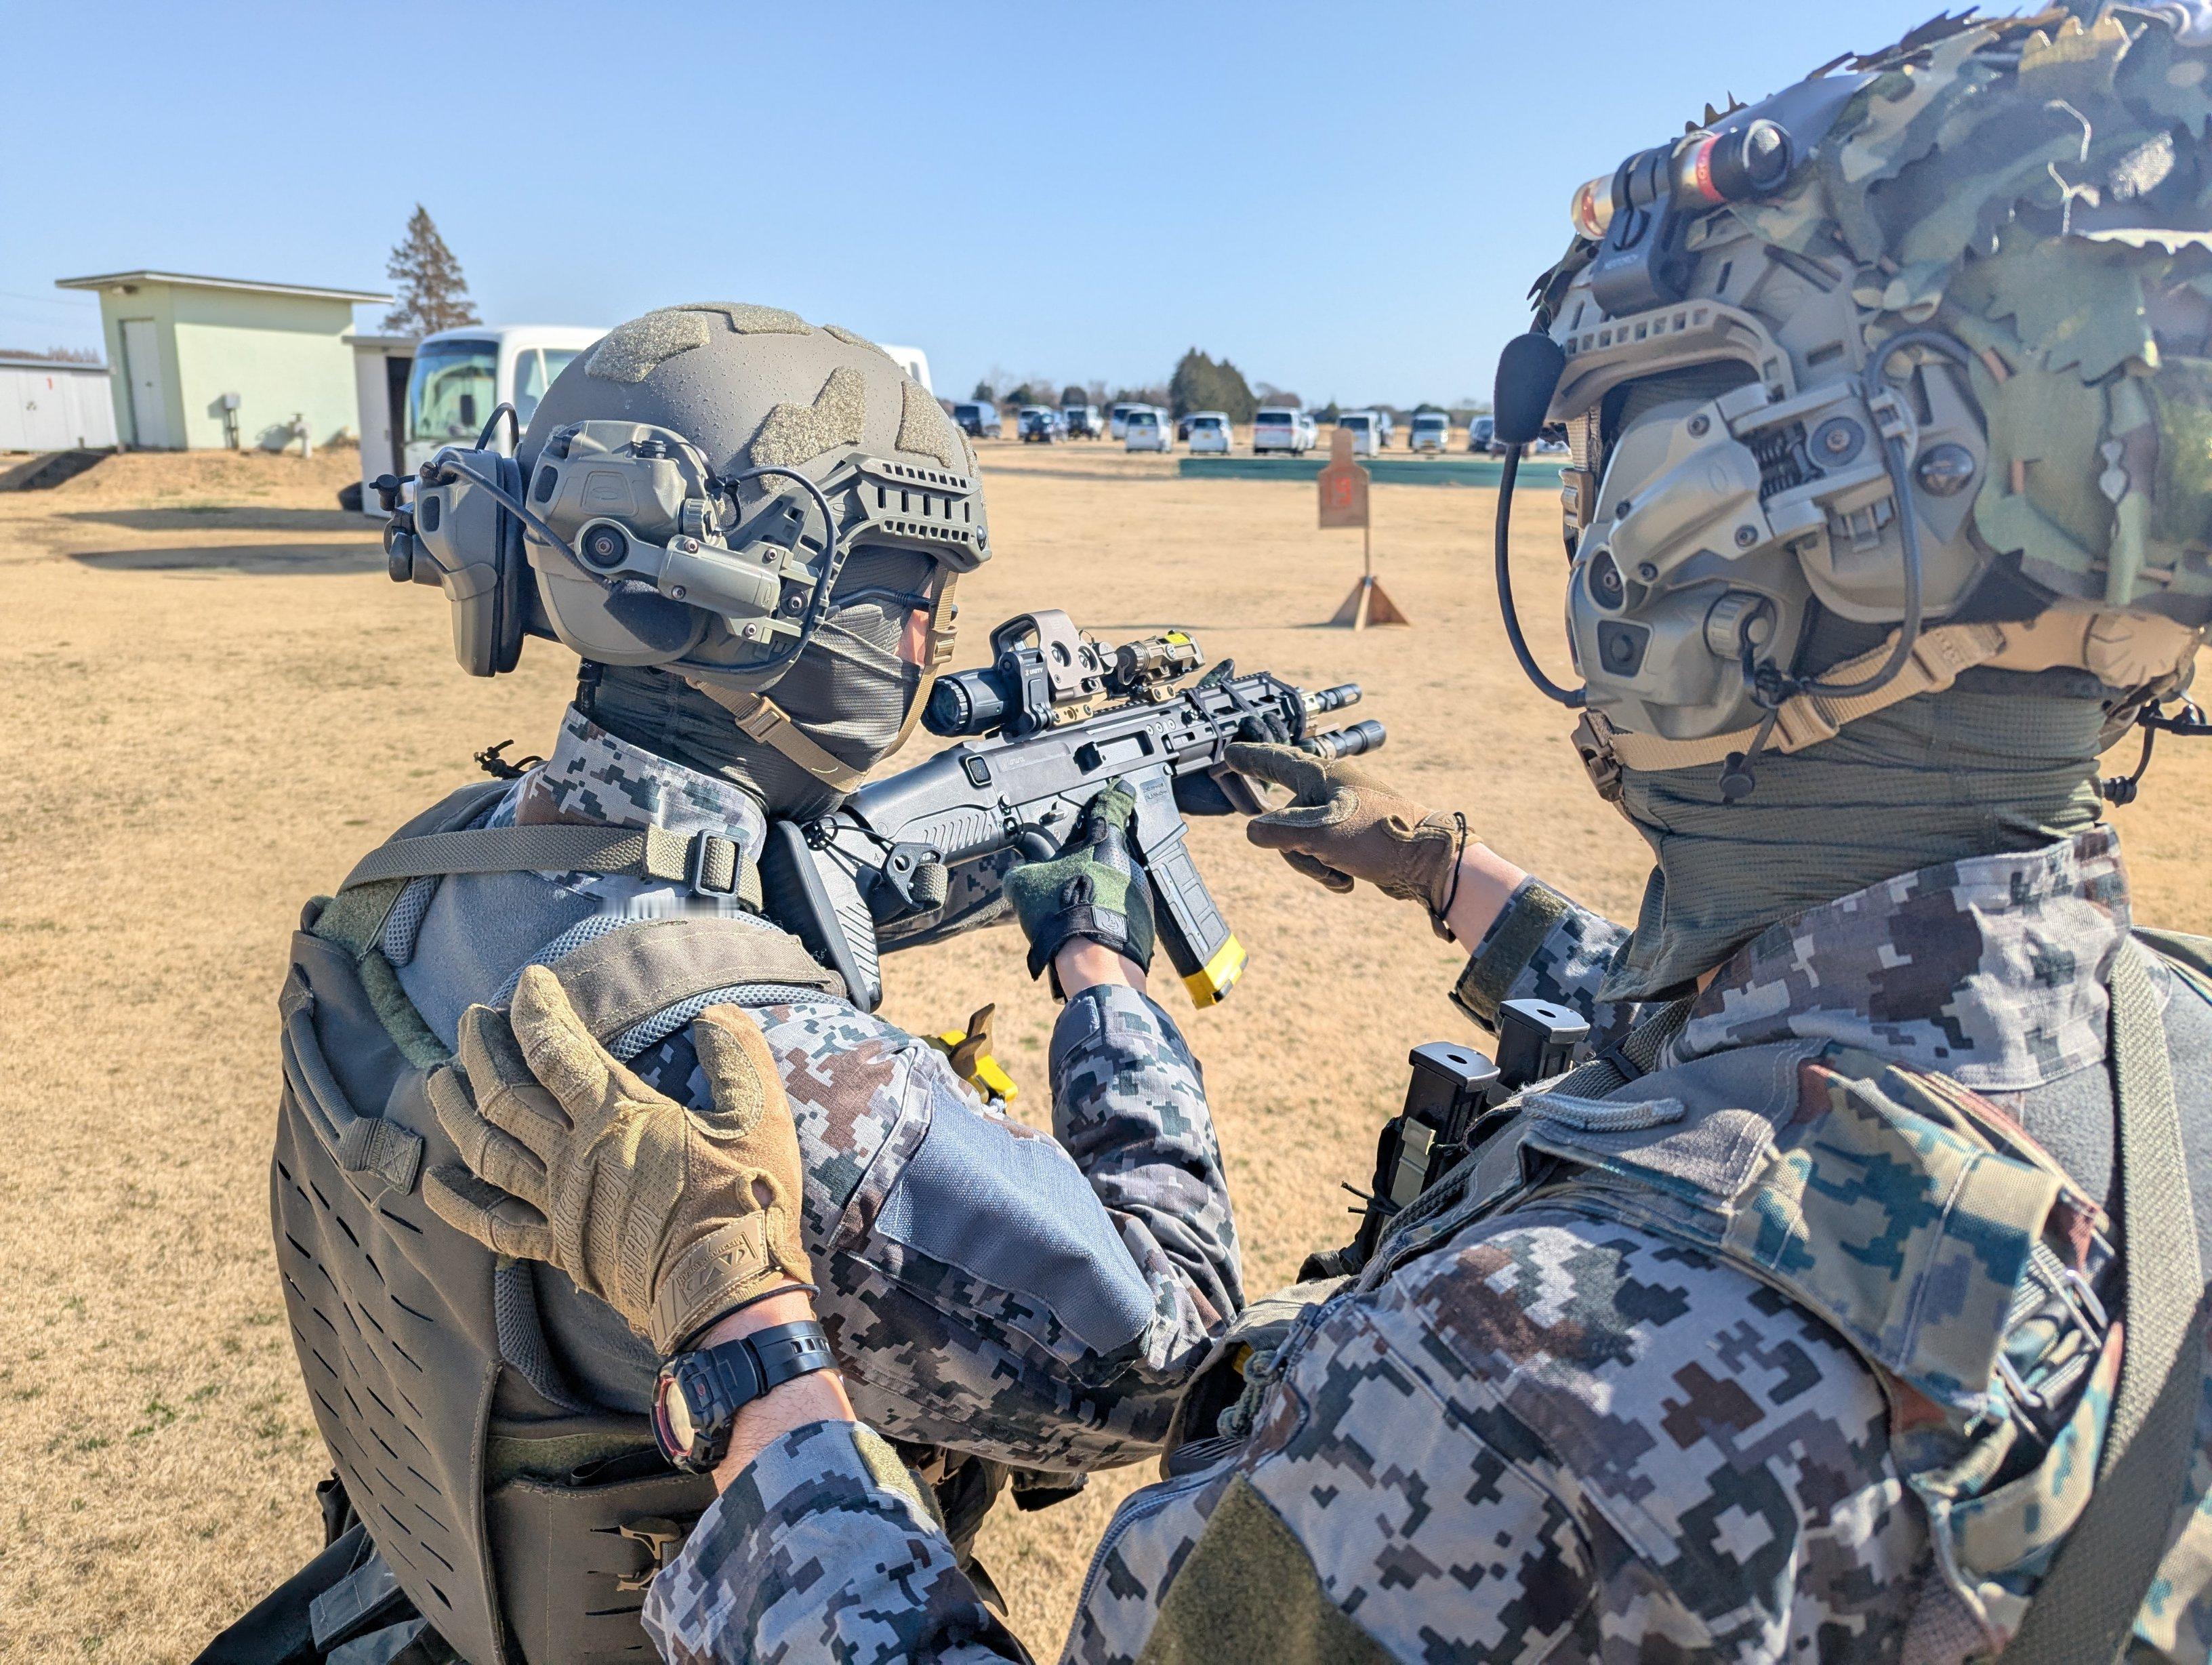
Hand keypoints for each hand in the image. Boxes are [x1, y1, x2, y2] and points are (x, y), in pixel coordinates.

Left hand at [422, 964, 813, 1355]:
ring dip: (457, 1110)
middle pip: (506, 1093)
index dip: (537, 1010)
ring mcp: (560, 1202)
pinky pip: (495, 1225)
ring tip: (439, 1079)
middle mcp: (575, 1154)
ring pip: (488, 1148)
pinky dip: (460, 1204)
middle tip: (471, 1019)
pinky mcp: (562, 1246)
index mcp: (619, 1116)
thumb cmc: (744, 1201)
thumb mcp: (759, 1119)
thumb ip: (737, 1059)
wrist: (726, 1294)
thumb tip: (717, 1016)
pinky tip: (437, 1182)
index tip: (529, 980)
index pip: (559, 1049)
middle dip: (483, 1049)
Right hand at [1002, 780, 1155, 985]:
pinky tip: (1086, 925)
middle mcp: (1128, 863)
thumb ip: (1022, 868)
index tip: (1121, 787)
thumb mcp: (1025, 884)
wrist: (1096, 964)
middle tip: (1067, 873)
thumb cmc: (1063, 916)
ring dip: (1097, 889)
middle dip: (1090, 859)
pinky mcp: (1144, 920)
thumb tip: (1018, 869)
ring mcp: (1139, 892)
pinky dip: (1105, 913)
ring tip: (1072, 908)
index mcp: (1103, 843)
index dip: (1113, 795)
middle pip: (1108, 851)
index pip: (1111, 807)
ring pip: (1114, 881)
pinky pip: (1120, 908)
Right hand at [1225, 742, 1466, 922]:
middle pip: (1283, 819)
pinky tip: (1348, 880)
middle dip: (1294, 849)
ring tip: (1339, 873)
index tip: (1228, 753)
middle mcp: (1329, 788)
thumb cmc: (1379, 836)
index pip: (1273, 761)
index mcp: (1320, 775)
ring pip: (1301, 841)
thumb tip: (1253, 831)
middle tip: (1316, 858)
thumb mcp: (1321, 833)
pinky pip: (1322, 854)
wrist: (1428, 862)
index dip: (1248, 759)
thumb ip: (1279, 831)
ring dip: (1314, 864)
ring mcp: (1341, 812)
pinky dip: (1329, 870)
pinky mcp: (1351, 835)